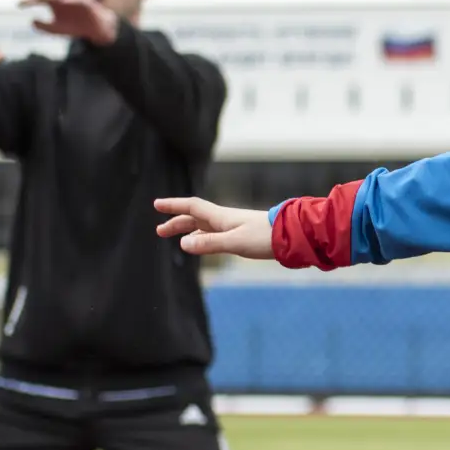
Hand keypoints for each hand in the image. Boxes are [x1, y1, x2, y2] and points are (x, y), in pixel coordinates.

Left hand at [20, 0, 118, 44]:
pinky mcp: (87, 3)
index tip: (19, 5)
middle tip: (30, 0)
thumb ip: (43, 27)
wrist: (95, 30)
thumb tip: (31, 21)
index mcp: (54, 2)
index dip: (29, 1)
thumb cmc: (74, 26)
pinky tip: (64, 1)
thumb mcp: (56, 30)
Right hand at [153, 197, 273, 257]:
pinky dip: (204, 237)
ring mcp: (234, 226)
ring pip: (205, 226)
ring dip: (189, 231)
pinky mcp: (243, 235)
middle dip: (176, 222)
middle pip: (195, 217)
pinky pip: (216, 234)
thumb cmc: (265, 238)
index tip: (156, 205)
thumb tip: (183, 244)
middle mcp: (225, 219)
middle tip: (159, 231)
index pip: (191, 207)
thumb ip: (209, 244)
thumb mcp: (235, 242)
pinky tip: (205, 244)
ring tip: (177, 239)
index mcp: (221, 217)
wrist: (293, 236)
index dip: (173, 205)